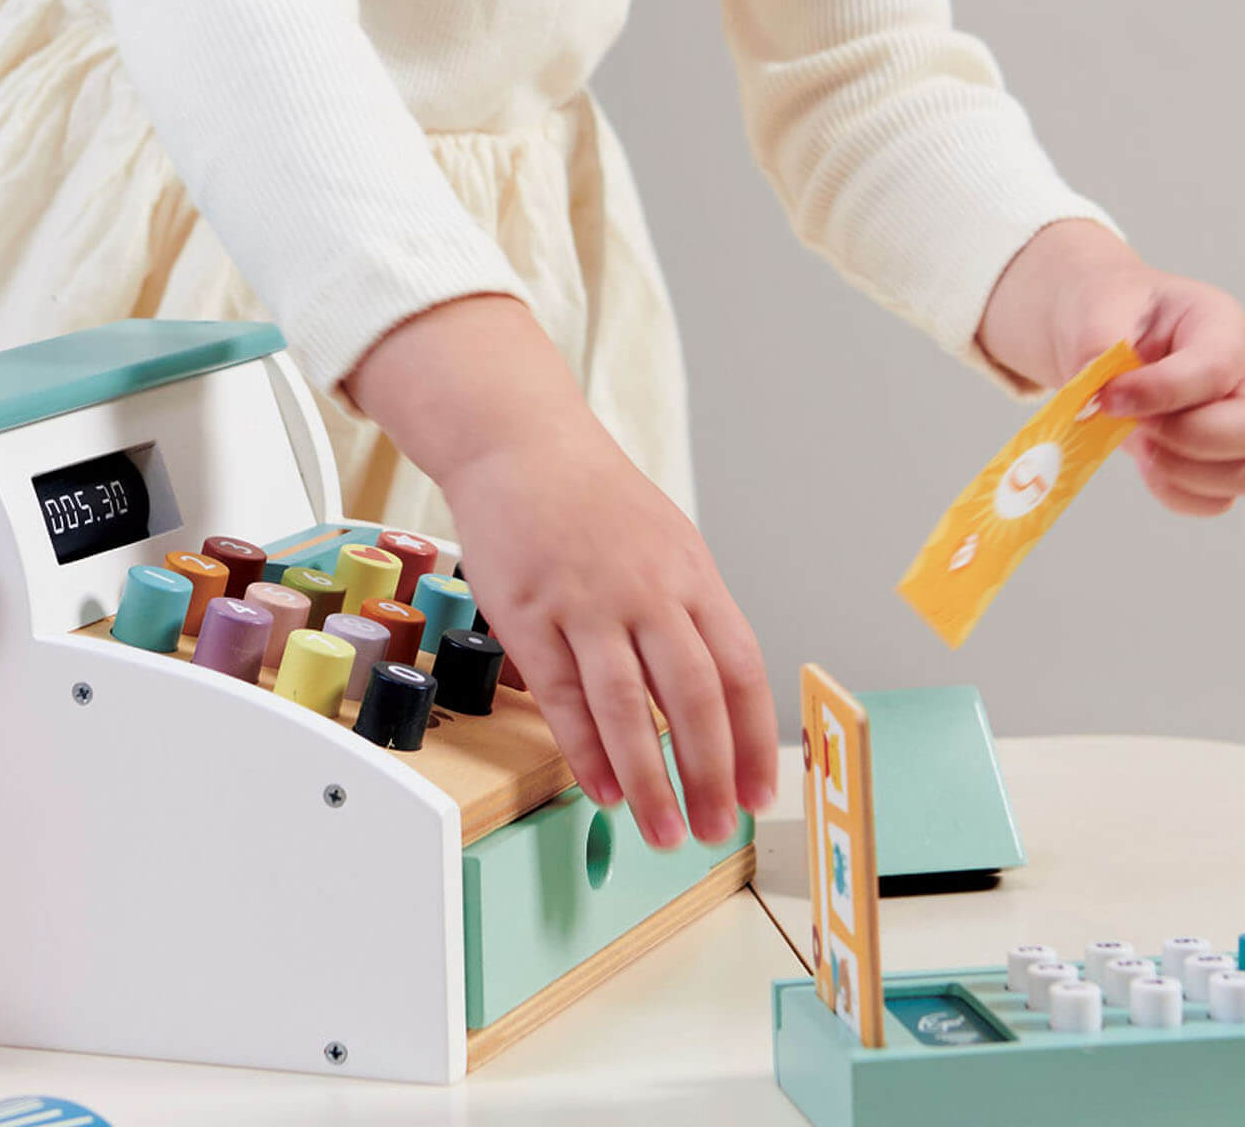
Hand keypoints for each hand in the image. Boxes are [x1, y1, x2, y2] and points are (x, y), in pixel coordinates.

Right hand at [346, 296, 777, 847]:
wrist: (521, 447)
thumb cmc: (596, 501)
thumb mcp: (666, 544)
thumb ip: (691, 614)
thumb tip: (715, 702)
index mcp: (691, 575)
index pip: (740, 671)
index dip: (754, 740)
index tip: (759, 792)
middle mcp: (647, 591)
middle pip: (692, 697)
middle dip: (709, 775)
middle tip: (714, 829)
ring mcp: (586, 602)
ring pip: (627, 708)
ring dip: (649, 780)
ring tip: (662, 832)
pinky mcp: (529, 612)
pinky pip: (562, 696)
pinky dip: (586, 750)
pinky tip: (602, 789)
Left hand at [979, 221, 1244, 515]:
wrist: (1108, 331)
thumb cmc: (1112, 312)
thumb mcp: (1097, 309)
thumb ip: (1097, 344)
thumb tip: (1097, 390)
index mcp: (1221, 327)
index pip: (1215, 368)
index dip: (1161, 391)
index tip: (1110, 398)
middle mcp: (1244, 379)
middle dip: (1182, 435)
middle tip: (1129, 421)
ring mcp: (1238, 423)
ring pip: (1237, 473)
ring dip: (1176, 468)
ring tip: (1135, 437)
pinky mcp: (1220, 460)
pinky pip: (1213, 499)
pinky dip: (1173, 490)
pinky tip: (1146, 462)